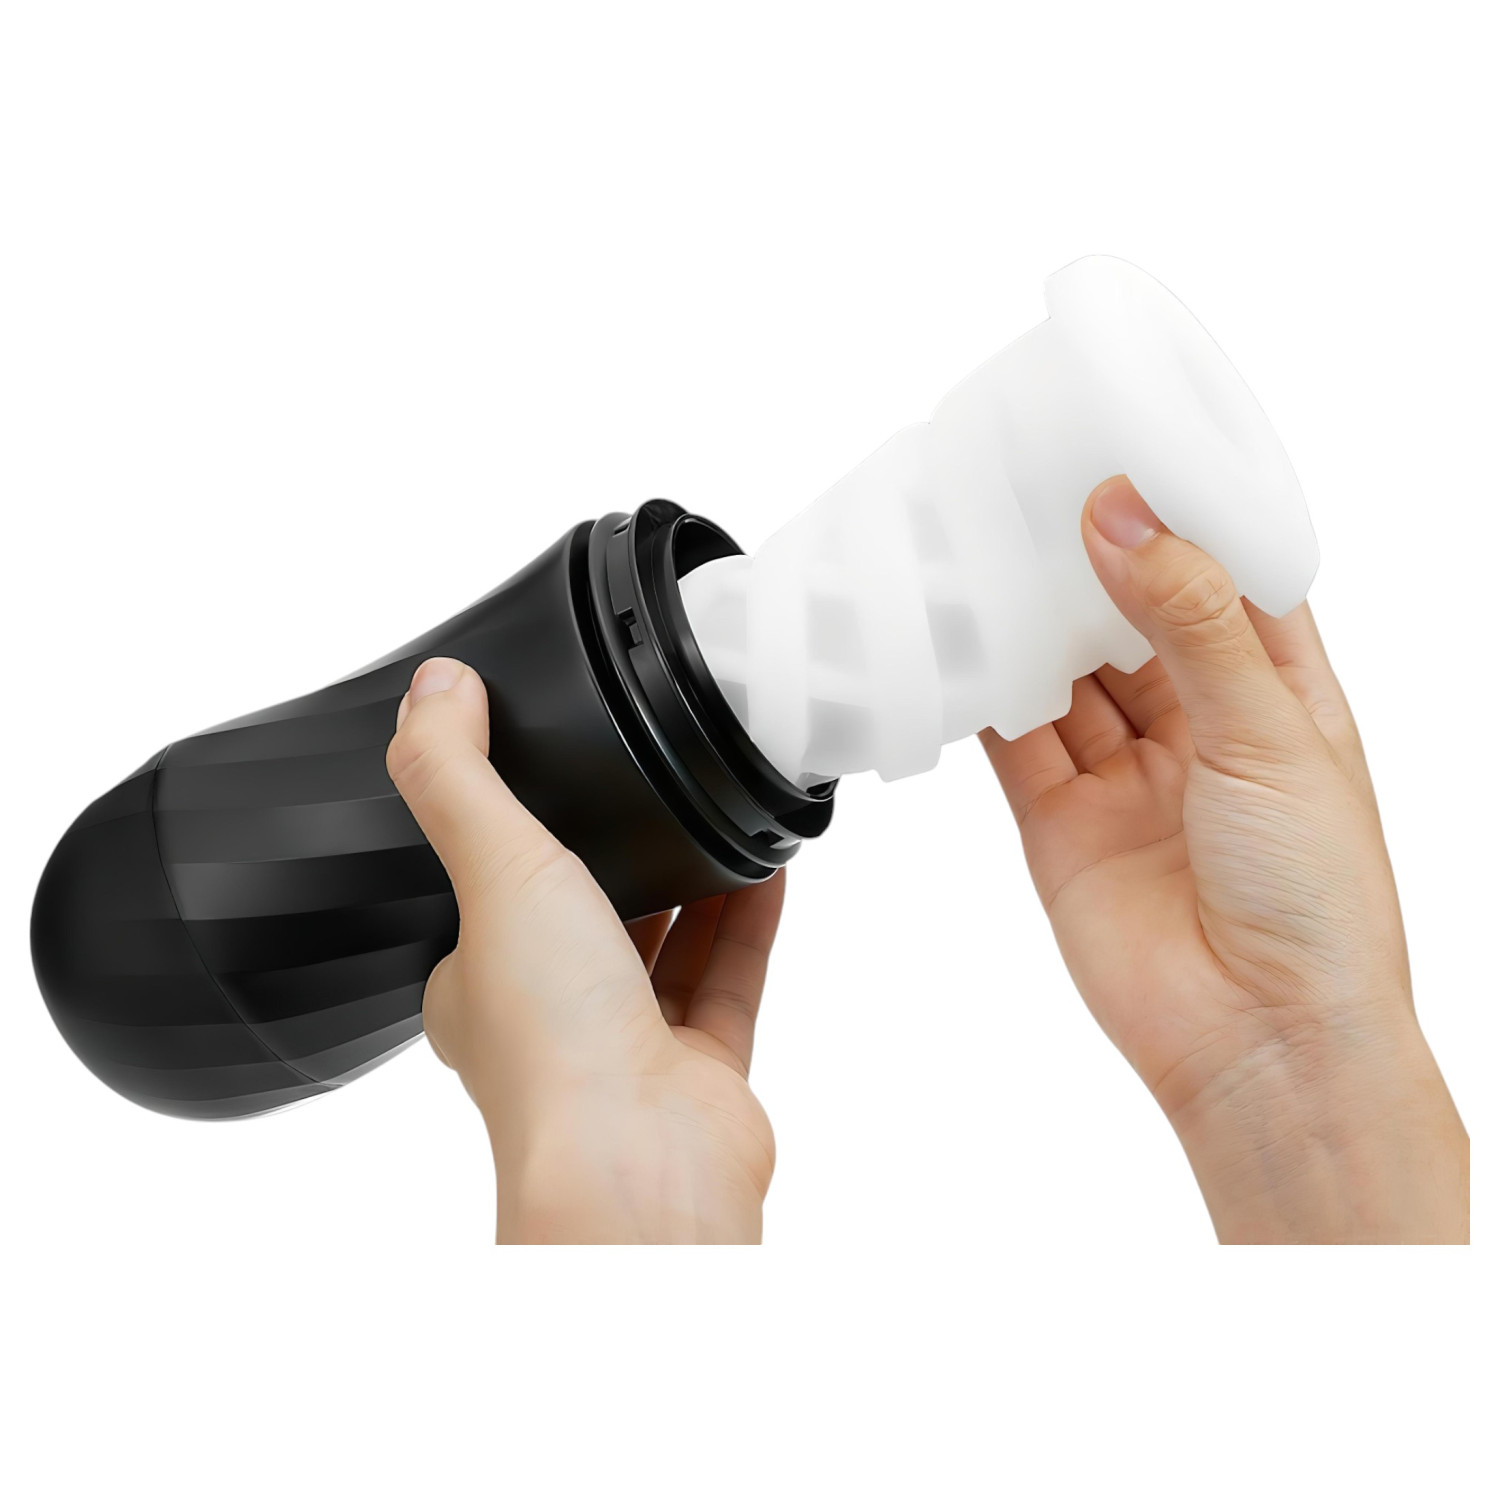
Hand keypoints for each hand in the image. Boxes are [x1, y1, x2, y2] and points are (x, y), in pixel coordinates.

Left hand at [387, 658, 782, 1243]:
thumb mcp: (493, 872)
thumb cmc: (552, 1044)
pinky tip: (767, 868)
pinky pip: (729, 979)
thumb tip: (431, 689)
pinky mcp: (703, 1068)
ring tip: (716, 809)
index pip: (486, 898)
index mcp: (478, 986)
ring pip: (664, 949)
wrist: (643, 1163)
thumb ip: (460, 778)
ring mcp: (630, 1047)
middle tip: (642, 782)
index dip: (512, 837)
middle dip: (616, 858)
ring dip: (691, 883)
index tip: (546, 774)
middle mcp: (551, 1019)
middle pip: (586, 920)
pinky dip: (747, 921)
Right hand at [981, 476, 1467, 1242]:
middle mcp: (1200, 725)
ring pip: (1065, 670)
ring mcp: (1127, 773)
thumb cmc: (1317, 900)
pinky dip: (985, 690)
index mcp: (1280, 693)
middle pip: (1130, 615)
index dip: (1181, 515)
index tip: (1127, 450)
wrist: (1260, 1045)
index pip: (1228, 575)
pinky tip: (961, 635)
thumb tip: (1124, 514)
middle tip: (1034, 485)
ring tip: (984, 541)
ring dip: (1029, 615)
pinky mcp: (1061, 818)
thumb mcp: (1269, 733)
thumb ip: (1190, 619)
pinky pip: (1015, 737)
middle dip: (1088, 557)